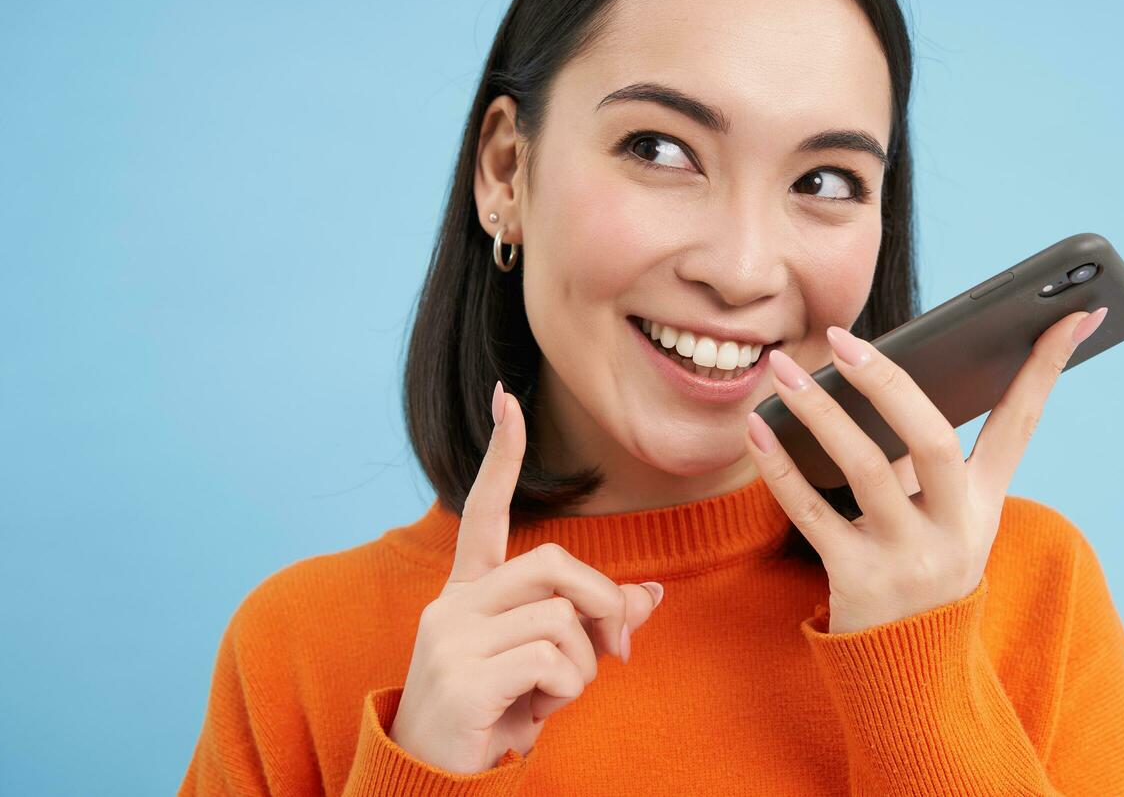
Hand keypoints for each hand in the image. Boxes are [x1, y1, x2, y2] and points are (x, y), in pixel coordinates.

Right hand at [389, 382, 665, 771]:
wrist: (436, 782)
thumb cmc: (495, 717)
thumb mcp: (546, 665)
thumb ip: (591, 625)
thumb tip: (652, 595)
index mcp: (467, 593)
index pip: (483, 511)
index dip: (503, 457)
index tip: (508, 399)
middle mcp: (451, 605)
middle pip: (554, 563)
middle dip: (602, 601)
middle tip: (618, 650)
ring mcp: (451, 639)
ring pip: (560, 617)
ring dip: (584, 663)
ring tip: (557, 695)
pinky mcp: (462, 678)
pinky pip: (551, 660)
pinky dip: (568, 690)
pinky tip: (539, 714)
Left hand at [745, 308, 1107, 633]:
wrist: (909, 671)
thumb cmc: (922, 564)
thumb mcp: (950, 516)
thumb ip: (931, 455)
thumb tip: (886, 369)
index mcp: (985, 501)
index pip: (1021, 422)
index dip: (1047, 366)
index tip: (1073, 310)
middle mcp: (956, 528)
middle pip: (931, 440)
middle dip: (889, 383)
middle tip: (842, 338)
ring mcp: (908, 558)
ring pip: (864, 470)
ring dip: (820, 412)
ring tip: (784, 370)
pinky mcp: (858, 581)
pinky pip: (811, 513)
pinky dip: (780, 466)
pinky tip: (759, 427)